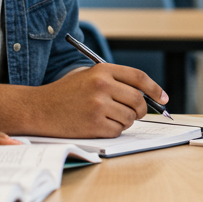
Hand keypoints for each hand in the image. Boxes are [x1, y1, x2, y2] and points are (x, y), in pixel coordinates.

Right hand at [27, 64, 166, 137]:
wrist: (39, 108)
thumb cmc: (64, 93)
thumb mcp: (87, 76)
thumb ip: (113, 80)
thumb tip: (143, 93)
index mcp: (102, 70)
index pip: (139, 77)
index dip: (155, 88)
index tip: (163, 98)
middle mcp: (102, 86)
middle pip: (138, 100)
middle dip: (141, 110)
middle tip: (134, 113)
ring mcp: (99, 105)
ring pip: (130, 118)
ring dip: (124, 121)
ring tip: (107, 117)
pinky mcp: (94, 124)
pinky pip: (118, 131)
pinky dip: (113, 131)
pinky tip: (99, 125)